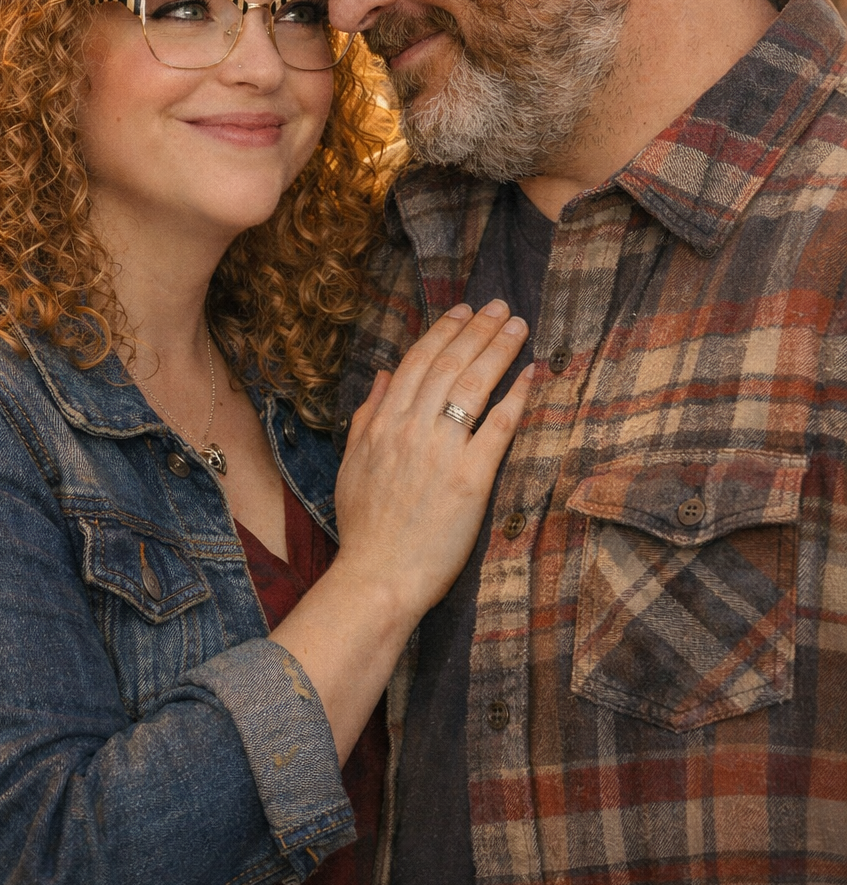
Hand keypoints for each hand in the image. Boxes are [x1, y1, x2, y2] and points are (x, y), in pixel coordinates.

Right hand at [272, 299, 530, 761]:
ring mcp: (442, 451)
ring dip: (497, 350)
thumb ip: (367, 415)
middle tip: (500, 307)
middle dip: (477, 330)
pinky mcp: (471, 479)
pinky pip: (497, 428)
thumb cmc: (365, 528)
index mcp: (383, 423)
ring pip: (473, 386)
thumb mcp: (352, 464)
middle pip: (449, 365)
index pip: (417, 363)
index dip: (443, 331)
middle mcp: (411, 428)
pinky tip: (531, 375)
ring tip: (517, 327)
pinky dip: (515, 398)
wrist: (377, 578)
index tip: (463, 311)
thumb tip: (383, 374)